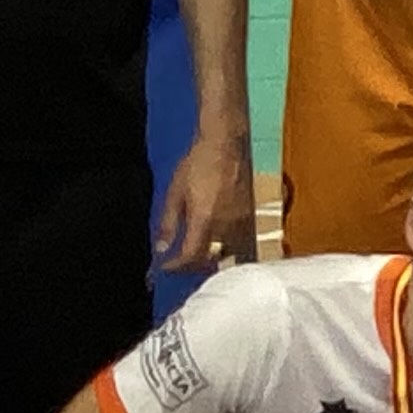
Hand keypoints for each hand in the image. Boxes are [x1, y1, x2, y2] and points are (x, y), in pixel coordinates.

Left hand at [158, 134, 256, 272]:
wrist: (225, 145)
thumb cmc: (198, 164)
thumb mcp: (175, 192)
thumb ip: (168, 223)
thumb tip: (161, 248)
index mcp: (204, 219)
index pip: (191, 256)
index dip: (176, 266)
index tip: (165, 267)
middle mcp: (226, 225)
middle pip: (209, 260)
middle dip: (191, 265)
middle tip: (178, 264)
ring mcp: (242, 222)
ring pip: (226, 253)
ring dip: (209, 258)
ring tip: (196, 255)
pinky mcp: (251, 217)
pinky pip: (238, 242)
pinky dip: (224, 247)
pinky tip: (215, 241)